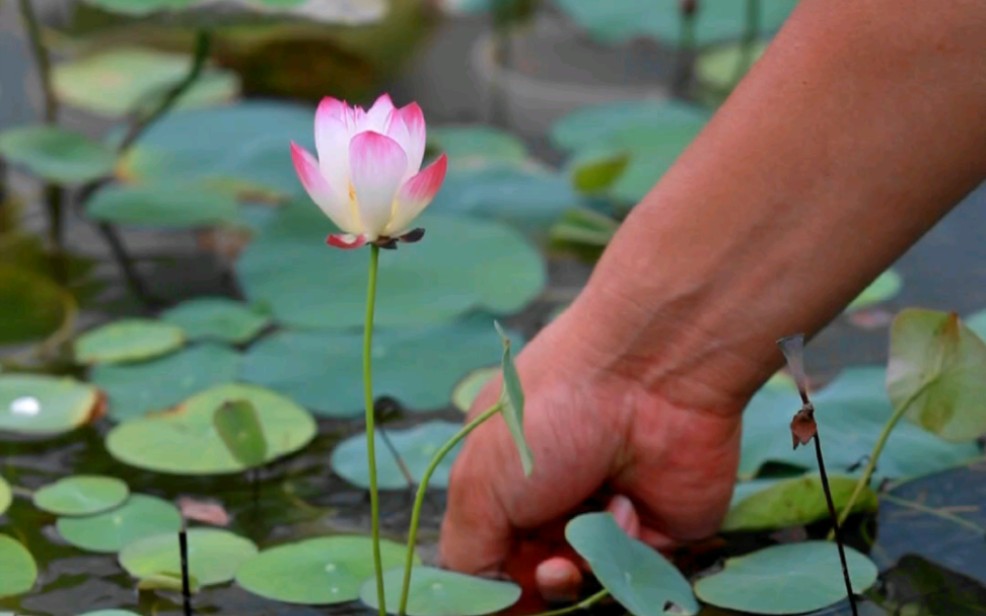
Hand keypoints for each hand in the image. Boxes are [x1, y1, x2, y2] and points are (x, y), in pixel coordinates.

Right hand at [439, 309, 745, 603]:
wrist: (646, 374)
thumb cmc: (548, 414)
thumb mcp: (478, 482)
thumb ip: (467, 553)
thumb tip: (477, 599)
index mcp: (504, 483)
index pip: (491, 559)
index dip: (496, 585)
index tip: (502, 589)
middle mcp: (554, 502)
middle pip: (538, 583)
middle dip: (541, 585)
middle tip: (551, 566)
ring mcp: (607, 515)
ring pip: (587, 585)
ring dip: (583, 565)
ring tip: (587, 525)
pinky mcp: (659, 527)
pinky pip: (636, 573)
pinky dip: (625, 547)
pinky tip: (625, 505)